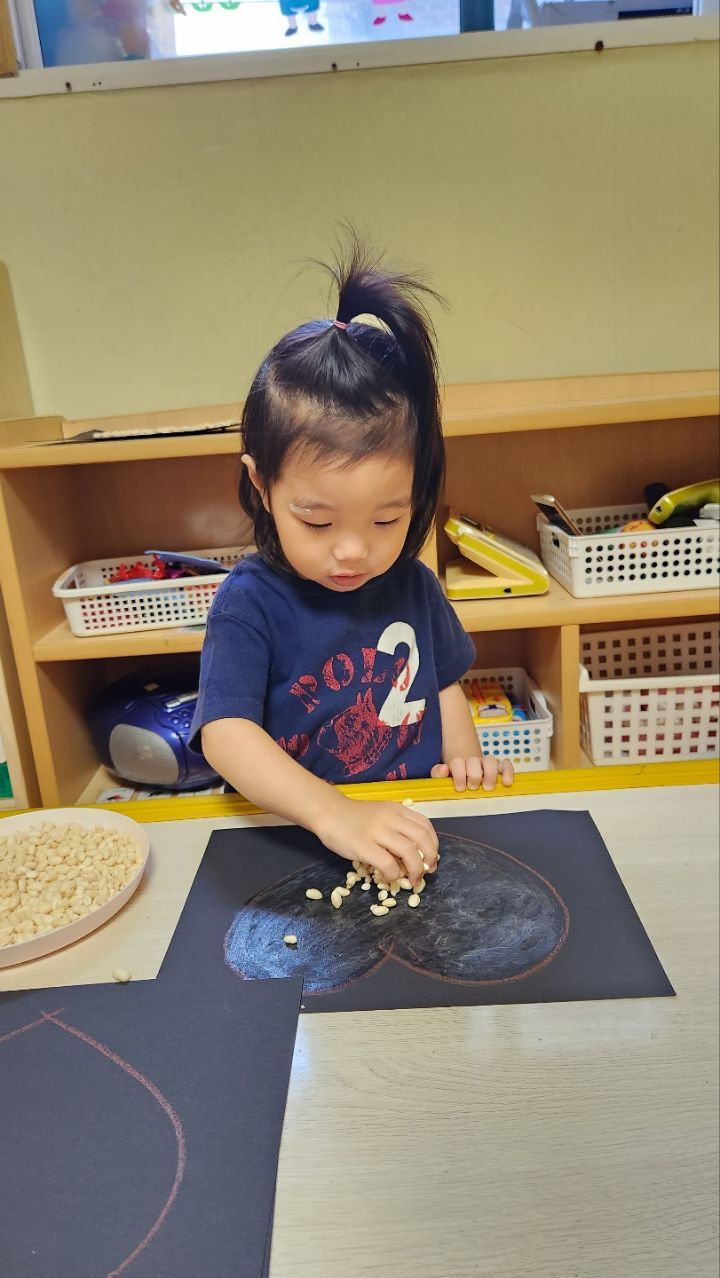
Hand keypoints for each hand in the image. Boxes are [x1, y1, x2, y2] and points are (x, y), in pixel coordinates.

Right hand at [313, 795, 437, 885]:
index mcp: (397, 810)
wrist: (328, 812)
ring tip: (412, 879)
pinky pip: (387, 863)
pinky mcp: (363, 845)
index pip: (425, 826)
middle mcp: (391, 818)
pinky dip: (393, 874)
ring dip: (415, 870)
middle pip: (422, 839)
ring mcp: (377, 831)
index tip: (430, 859)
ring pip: (409, 851)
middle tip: (425, 872)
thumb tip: (414, 855)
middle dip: (430, 859)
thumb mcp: (381, 815)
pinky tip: (389, 877)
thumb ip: (397, 829)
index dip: (433, 845)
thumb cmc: (354, 817)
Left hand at [431, 755, 513, 791]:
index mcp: (458, 763)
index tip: (460, 787)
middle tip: (473, 787)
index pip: (457, 762)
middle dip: (473, 776)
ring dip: (489, 774)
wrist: (467, 775)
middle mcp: (473, 761)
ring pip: (490, 760)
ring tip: (488, 787)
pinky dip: (508, 771)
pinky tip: (507, 782)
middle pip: (474, 761)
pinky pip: (506, 764)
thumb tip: (444, 768)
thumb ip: (438, 773)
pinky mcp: (499, 767)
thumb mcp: (442, 778)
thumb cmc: (455, 778)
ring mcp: (487, 763)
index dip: (459, 774)